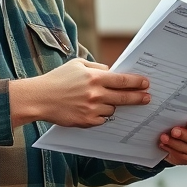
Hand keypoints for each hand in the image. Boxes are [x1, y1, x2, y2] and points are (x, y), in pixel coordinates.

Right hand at [12, 58, 149, 127]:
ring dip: (112, 105)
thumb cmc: (57, 79)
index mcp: (94, 77)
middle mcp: (95, 94)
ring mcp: (92, 109)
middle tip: (147, 98)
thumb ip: (96, 67)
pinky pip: (102, 119)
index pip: (122, 80)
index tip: (146, 83)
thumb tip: (112, 71)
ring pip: (112, 109)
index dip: (136, 82)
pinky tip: (94, 110)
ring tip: (102, 101)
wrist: (39, 98)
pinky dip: (101, 115)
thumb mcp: (77, 65)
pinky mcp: (86, 121)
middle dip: (138, 97)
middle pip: (123, 97)